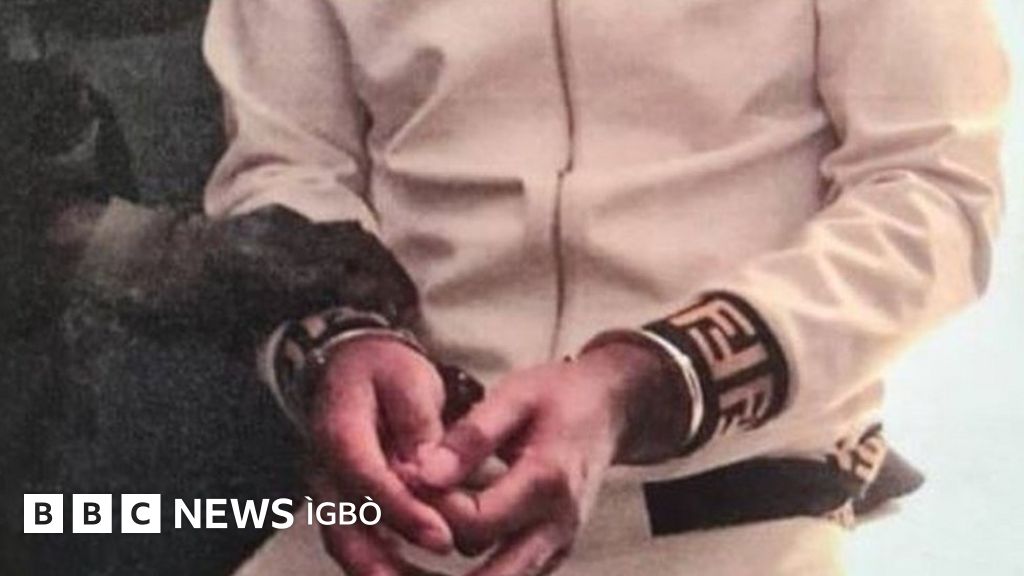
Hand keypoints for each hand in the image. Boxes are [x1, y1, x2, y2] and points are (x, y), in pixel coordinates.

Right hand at [308, 336, 453, 575]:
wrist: (347, 365)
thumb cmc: (384, 370)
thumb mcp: (409, 378)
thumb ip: (418, 423)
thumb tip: (427, 469)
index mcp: (340, 432)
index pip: (368, 479)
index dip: (403, 513)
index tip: (441, 538)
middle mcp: (323, 468)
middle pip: (345, 527)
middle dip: (384, 565)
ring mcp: (327, 490)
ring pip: (346, 544)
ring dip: (381, 574)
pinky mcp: (340, 503)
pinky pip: (354, 543)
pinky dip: (381, 567)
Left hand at [413, 342, 674, 575]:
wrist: (610, 408)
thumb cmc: (559, 395)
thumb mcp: (515, 396)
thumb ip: (471, 436)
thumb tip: (425, 473)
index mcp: (547, 481)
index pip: (476, 521)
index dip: (434, 507)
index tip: (406, 477)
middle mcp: (558, 524)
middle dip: (442, 558)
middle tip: (410, 524)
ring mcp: (560, 543)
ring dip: (456, 569)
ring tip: (425, 525)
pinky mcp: (555, 550)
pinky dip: (480, 572)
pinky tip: (448, 537)